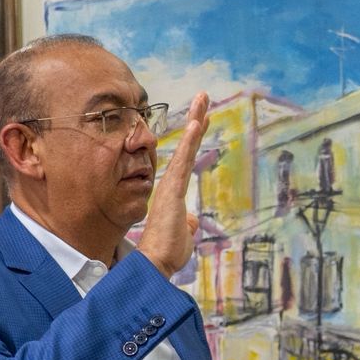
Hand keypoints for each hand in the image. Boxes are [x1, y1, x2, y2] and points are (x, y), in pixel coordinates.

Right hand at [136, 92, 209, 276]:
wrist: (154, 264)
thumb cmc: (166, 252)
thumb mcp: (183, 234)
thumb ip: (186, 223)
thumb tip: (191, 220)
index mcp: (174, 192)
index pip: (187, 159)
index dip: (194, 138)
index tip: (202, 118)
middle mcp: (170, 184)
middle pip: (186, 146)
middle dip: (196, 119)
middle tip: (204, 95)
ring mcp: (170, 185)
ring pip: (185, 147)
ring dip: (195, 121)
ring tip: (203, 98)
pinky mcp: (172, 190)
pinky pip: (182, 160)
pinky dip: (190, 141)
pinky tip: (197, 123)